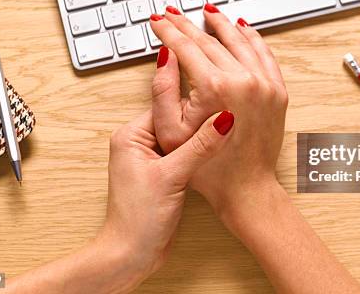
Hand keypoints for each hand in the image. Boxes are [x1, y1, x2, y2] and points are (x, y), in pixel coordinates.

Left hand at [97, 108, 234, 286]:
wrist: (132, 254)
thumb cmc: (138, 218)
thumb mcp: (171, 177)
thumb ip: (199, 146)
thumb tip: (224, 120)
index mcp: (131, 136)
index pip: (168, 107)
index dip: (194, 108)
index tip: (221, 104)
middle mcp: (139, 143)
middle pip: (177, 122)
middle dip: (201, 122)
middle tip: (229, 120)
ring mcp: (152, 159)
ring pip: (184, 138)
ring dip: (202, 139)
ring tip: (226, 136)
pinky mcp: (164, 173)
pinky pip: (186, 154)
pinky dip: (201, 153)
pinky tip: (216, 154)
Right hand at [149, 4, 287, 214]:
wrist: (245, 188)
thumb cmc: (207, 166)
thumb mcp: (170, 131)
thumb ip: (162, 88)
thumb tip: (166, 53)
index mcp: (215, 88)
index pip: (186, 47)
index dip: (168, 31)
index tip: (158, 20)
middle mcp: (243, 80)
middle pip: (210, 41)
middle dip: (188, 25)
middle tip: (174, 13)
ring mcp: (265, 84)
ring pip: (239, 41)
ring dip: (221, 24)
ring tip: (207, 12)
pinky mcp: (278, 91)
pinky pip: (264, 54)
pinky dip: (252, 38)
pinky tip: (241, 27)